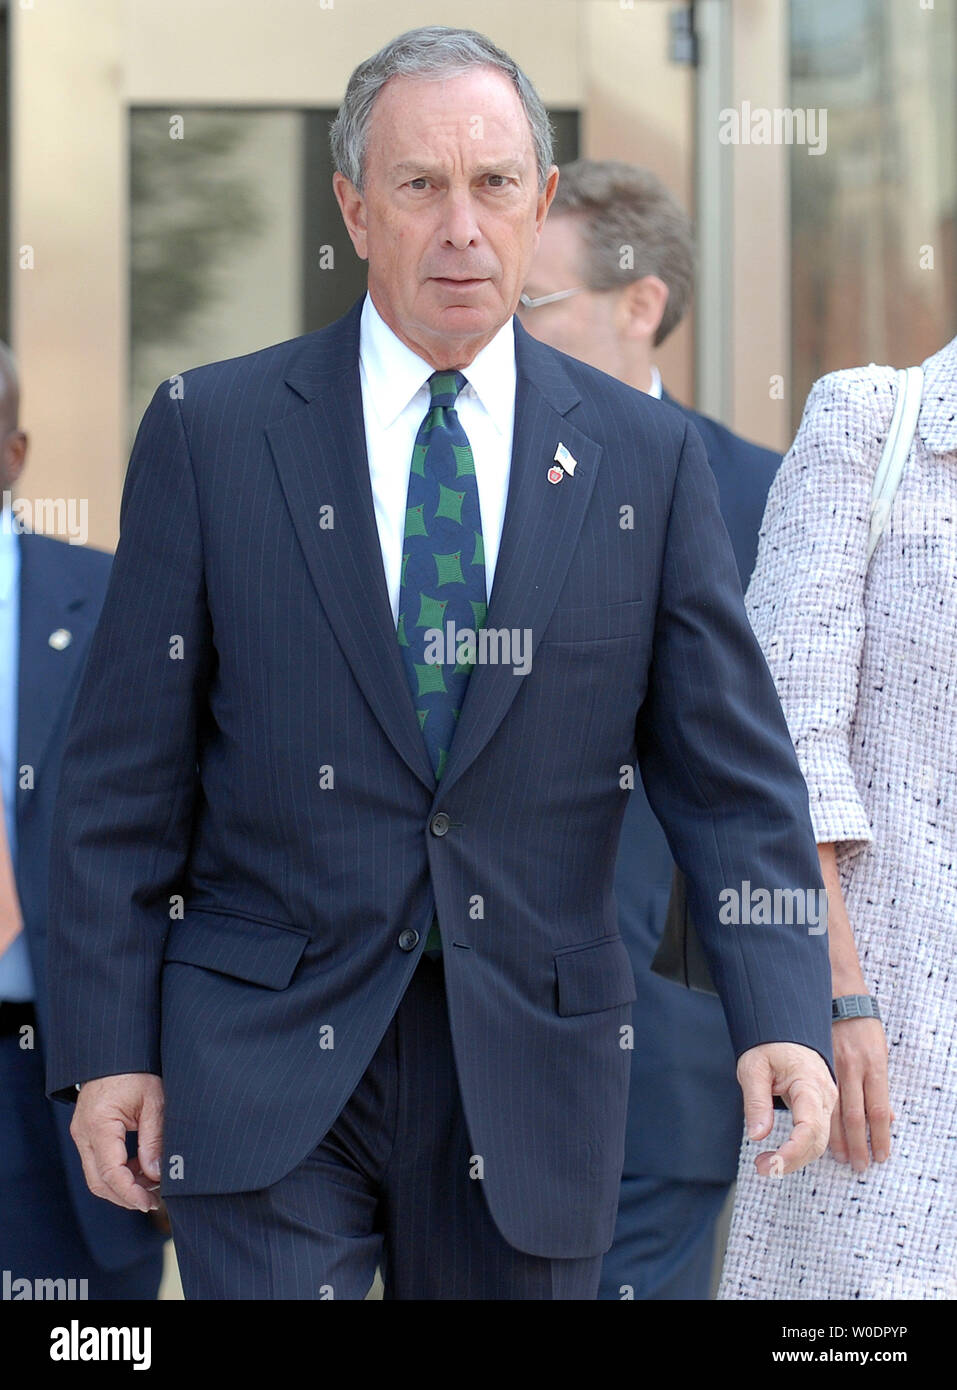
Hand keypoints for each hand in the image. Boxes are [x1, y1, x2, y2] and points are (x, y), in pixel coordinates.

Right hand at [70, 1073, 164, 1212]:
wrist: (116, 1051)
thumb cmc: (136, 1070)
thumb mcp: (154, 1102)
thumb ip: (154, 1139)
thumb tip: (155, 1174)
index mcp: (99, 1125)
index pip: (110, 1173)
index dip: (130, 1193)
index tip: (150, 1202)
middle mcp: (84, 1133)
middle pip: (98, 1181)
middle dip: (125, 1196)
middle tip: (153, 1200)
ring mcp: (82, 1134)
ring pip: (96, 1175)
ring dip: (122, 1186)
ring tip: (151, 1184)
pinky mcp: (87, 1133)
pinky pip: (98, 1162)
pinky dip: (118, 1172)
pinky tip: (140, 1169)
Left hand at [737, 1042, 837, 1176]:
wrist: (786, 1030)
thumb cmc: (768, 1045)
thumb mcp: (753, 1067)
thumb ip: (756, 1101)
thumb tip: (758, 1135)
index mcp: (810, 1083)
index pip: (809, 1127)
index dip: (792, 1152)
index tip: (770, 1164)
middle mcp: (826, 1096)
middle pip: (817, 1141)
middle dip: (791, 1161)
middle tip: (761, 1168)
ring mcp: (827, 1103)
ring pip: (819, 1143)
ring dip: (794, 1159)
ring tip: (765, 1164)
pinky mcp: (822, 1108)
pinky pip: (817, 1136)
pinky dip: (800, 1151)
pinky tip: (780, 1156)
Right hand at [829, 1016, 894, 1168]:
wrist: (840, 996)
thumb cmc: (864, 1027)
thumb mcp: (881, 1054)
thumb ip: (880, 1088)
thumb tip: (887, 1118)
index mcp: (873, 1067)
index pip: (877, 1111)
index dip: (879, 1136)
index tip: (880, 1155)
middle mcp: (853, 1068)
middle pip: (854, 1115)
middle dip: (857, 1144)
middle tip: (859, 1165)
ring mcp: (832, 1066)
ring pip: (832, 1109)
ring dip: (837, 1137)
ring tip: (840, 1157)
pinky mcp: (817, 1062)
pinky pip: (819, 1094)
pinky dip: (821, 1116)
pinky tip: (820, 1131)